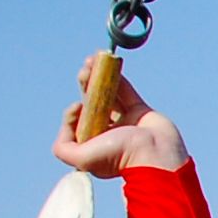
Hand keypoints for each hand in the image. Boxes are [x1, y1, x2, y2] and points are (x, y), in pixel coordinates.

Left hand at [51, 59, 188, 178]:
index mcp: (94, 144)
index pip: (78, 121)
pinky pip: (126, 91)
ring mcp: (125, 121)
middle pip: (92, 103)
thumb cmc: (118, 157)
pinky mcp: (140, 111)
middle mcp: (108, 132)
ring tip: (93, 58)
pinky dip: (119, 77)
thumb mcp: (81, 159)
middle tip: (84, 70)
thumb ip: (63, 147)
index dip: (73, 110)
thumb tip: (71, 121)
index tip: (78, 107)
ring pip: (109, 94)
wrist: (154, 155)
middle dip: (86, 84)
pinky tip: (111, 62)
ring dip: (100, 76)